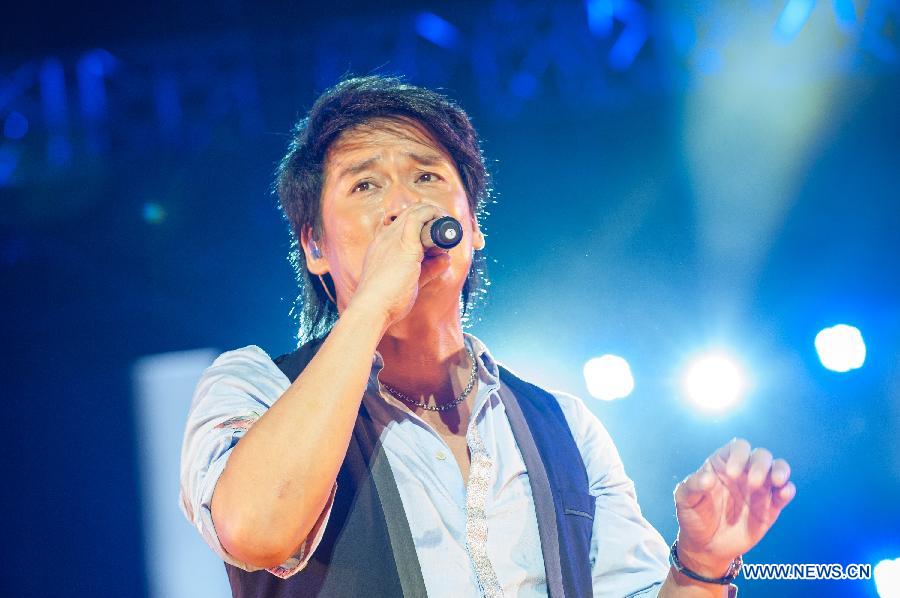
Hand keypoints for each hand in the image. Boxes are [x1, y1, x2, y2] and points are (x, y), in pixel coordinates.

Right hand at [350, 203, 450, 327]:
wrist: (372, 309)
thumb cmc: (386, 300)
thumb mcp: (410, 281)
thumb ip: (429, 269)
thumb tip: (446, 259)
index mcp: (382, 246)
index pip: (400, 224)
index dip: (420, 224)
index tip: (435, 235)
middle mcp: (385, 238)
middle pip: (409, 213)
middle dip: (430, 215)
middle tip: (445, 227)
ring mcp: (393, 239)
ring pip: (414, 211)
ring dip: (434, 214)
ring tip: (446, 225)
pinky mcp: (405, 245)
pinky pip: (419, 218)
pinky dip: (433, 215)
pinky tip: (443, 221)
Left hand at [673, 438, 795, 576]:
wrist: (705, 546)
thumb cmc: (693, 516)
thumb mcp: (684, 500)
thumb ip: (692, 486)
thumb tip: (707, 477)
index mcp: (723, 464)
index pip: (738, 447)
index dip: (738, 455)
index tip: (731, 473)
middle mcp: (744, 472)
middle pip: (761, 455)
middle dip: (760, 464)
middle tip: (751, 483)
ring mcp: (759, 489)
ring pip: (777, 469)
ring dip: (780, 471)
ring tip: (776, 481)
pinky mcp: (770, 508)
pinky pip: (784, 493)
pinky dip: (788, 490)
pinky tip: (783, 493)